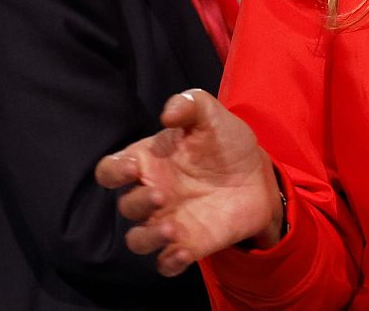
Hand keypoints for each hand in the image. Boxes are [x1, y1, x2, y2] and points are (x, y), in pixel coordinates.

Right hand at [96, 89, 283, 276]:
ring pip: (138, 241)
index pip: (110, 171)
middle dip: (138, 203)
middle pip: (126, 206)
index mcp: (148, 162)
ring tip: (172, 229)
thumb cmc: (225, 143)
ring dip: (148, 238)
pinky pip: (166, 263)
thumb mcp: (211, 116)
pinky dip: (169, 262)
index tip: (132, 167)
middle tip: (161, 195)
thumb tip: (167, 113)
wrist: (258, 175)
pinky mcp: (188, 245)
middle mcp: (151, 194)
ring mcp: (168, 222)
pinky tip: (184, 250)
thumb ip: (189, 104)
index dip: (114, 172)